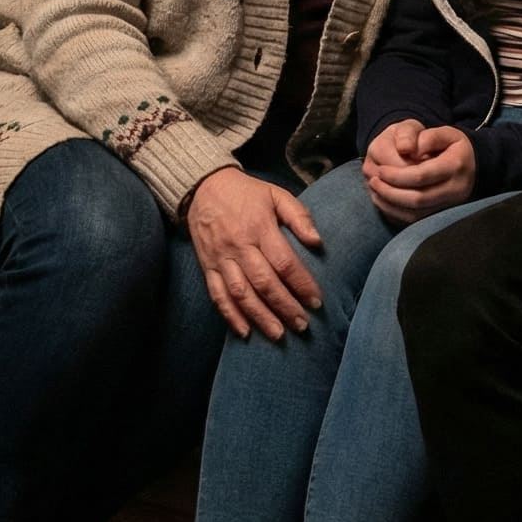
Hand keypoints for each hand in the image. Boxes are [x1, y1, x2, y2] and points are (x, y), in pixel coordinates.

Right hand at [182, 166, 324, 339]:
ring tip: (278, 334)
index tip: (316, 302)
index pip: (284, 263)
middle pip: (264, 283)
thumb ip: (298, 216)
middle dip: (285, 307)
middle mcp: (239, 246)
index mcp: (260, 228)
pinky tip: (244, 332)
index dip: (302, 284)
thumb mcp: (276, 194)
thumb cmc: (247, 193)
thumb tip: (317, 242)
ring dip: (260, 317)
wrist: (203, 187)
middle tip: (302, 325)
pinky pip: (217, 295)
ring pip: (241, 294)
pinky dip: (230, 316)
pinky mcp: (207, 267)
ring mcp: (221, 259)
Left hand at [364, 119, 476, 220]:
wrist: (476, 167)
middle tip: (373, 180)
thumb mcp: (447, 133)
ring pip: (415, 214)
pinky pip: (415, 220)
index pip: (421, 175)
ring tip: (375, 190)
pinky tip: (384, 201)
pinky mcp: (442, 215)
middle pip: (417, 198)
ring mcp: (450, 206)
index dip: (397, 175)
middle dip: (390, 191)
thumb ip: (428, 137)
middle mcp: (455, 190)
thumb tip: (408, 149)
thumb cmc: (456, 148)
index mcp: (455, 167)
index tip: (381, 169)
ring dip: (390, 204)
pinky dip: (396, 213)